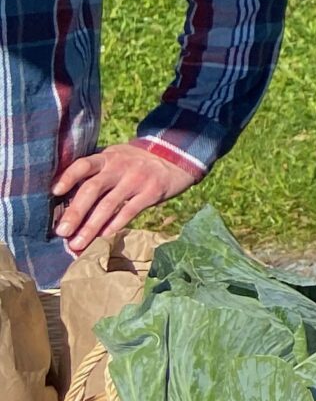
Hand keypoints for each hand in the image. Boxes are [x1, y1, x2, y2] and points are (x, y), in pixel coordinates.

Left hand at [52, 144, 201, 253]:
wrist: (176, 157)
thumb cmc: (135, 163)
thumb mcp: (116, 159)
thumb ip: (96, 173)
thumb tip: (65, 200)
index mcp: (107, 157)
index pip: (84, 164)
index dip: (68, 177)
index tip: (55, 192)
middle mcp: (120, 166)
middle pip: (93, 188)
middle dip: (75, 212)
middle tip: (62, 232)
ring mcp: (137, 179)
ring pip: (109, 205)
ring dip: (91, 226)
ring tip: (77, 244)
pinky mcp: (152, 192)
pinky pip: (129, 211)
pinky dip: (114, 225)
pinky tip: (103, 237)